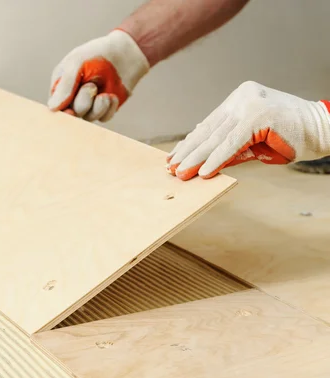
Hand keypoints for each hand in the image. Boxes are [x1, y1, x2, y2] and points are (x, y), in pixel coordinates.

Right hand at [48, 30, 148, 121]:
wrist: (126, 52)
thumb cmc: (98, 53)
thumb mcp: (76, 63)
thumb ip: (65, 85)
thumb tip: (53, 108)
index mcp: (61, 86)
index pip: (56, 106)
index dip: (63, 112)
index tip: (71, 111)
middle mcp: (73, 97)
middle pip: (73, 114)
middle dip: (83, 102)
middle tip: (92, 86)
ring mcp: (89, 104)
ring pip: (89, 118)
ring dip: (99, 107)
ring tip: (106, 93)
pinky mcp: (104, 108)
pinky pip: (104, 118)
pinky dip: (110, 108)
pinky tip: (113, 95)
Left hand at [167, 81, 329, 179]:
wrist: (325, 129)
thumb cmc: (288, 136)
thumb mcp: (252, 141)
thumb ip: (228, 145)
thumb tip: (201, 156)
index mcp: (239, 98)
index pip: (209, 124)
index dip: (190, 143)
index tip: (175, 156)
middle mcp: (241, 97)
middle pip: (208, 130)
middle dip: (188, 152)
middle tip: (171, 168)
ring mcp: (249, 104)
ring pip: (215, 137)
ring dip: (196, 158)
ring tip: (181, 173)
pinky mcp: (258, 116)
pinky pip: (231, 143)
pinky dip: (216, 159)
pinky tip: (204, 171)